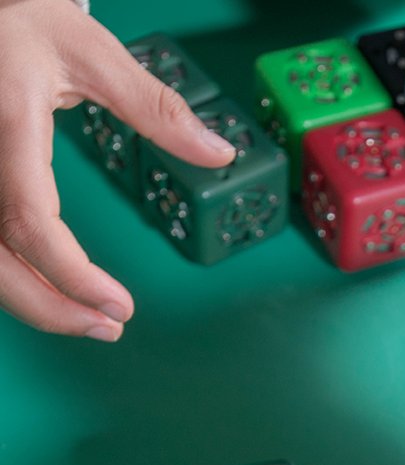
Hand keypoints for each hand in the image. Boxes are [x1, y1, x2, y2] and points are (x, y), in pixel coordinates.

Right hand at [0, 0, 234, 339]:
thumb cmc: (20, 20)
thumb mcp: (87, 48)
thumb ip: (154, 106)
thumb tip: (219, 152)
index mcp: (5, 125)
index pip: (30, 220)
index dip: (72, 275)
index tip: (119, 306)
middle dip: (51, 308)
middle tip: (110, 329)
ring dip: (34, 303)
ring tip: (92, 321)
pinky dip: (19, 277)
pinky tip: (56, 292)